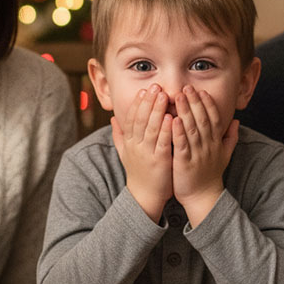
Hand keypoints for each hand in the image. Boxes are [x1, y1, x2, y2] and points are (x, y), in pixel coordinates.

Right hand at [111, 84, 172, 221]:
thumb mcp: (124, 153)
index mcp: (129, 143)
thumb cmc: (138, 173)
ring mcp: (147, 154)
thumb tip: (112, 119)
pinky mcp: (159, 162)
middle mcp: (136, 146)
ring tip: (163, 96)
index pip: (131, 119)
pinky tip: (171, 117)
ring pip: (151, 128)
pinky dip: (166, 129)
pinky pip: (162, 143)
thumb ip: (119, 135)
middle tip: (155, 86)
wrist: (144, 197)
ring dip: (157, 111)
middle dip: (148, 102)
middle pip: (140, 120)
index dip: (137, 104)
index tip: (144, 91)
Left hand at [171, 85, 235, 226]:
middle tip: (187, 87)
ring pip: (192, 128)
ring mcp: (197, 154)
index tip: (201, 91)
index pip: (214, 118)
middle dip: (195, 102)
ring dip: (185, 111)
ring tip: (178, 97)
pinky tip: (173, 120)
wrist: (204, 198)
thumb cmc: (210, 176)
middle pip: (203, 119)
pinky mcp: (185, 163)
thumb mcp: (225, 155)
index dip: (208, 104)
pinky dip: (178, 132)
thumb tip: (236, 121)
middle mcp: (208, 146)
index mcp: (216, 142)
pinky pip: (182, 144)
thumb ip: (230, 137)